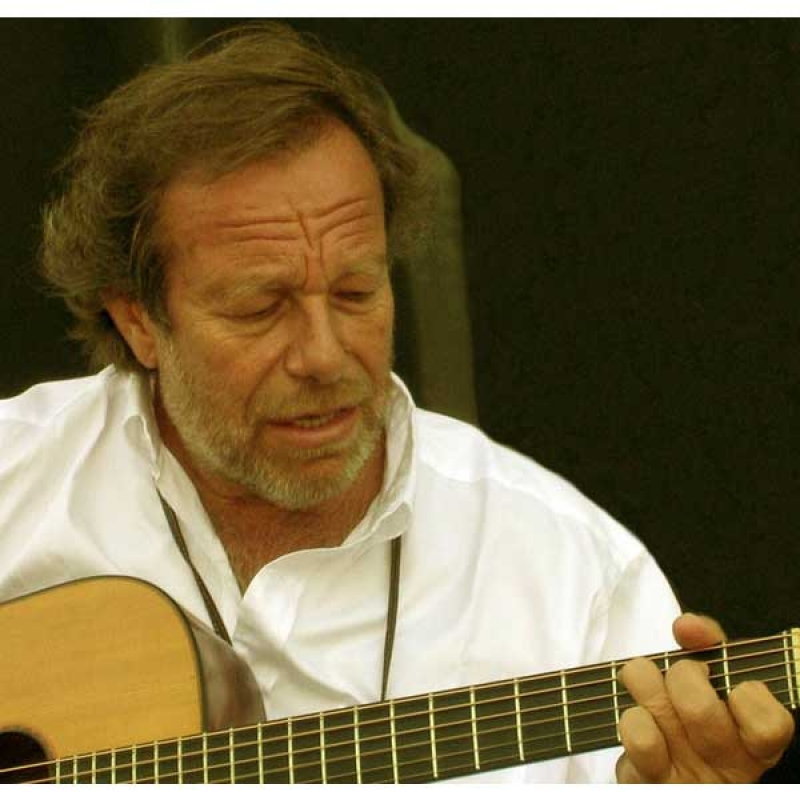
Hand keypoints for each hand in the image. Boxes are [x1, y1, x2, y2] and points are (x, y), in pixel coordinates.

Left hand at [615, 613, 794, 782]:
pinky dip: (631, 715)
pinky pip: (637, 734)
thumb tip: (688, 624)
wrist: (661, 770)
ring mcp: (687, 778)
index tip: (730, 683)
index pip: (770, 724)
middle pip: (700, 708)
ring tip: (650, 689)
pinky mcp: (648, 783)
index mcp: (754, 745)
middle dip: (681, 674)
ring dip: (647, 685)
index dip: (747, 694)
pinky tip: (639, 720)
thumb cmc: (690, 717)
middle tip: (681, 676)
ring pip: (662, 710)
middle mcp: (726, 767)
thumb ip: (706, 644)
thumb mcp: (711, 680)